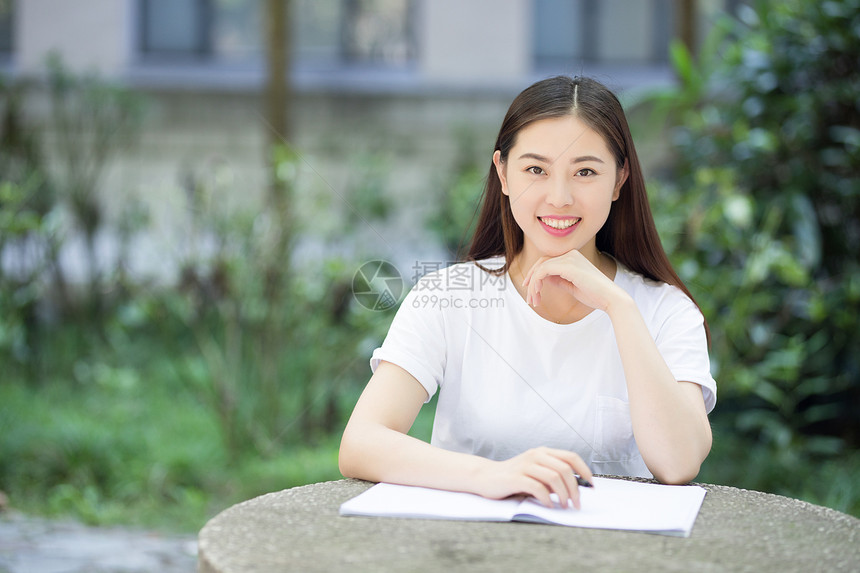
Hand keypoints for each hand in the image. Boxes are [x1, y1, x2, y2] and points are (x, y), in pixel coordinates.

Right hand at [474, 447, 593, 508]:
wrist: (485, 477)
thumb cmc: (514, 477)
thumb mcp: (536, 473)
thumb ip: (552, 476)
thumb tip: (576, 488)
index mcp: (543, 452)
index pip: (571, 457)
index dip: (584, 470)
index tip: (592, 485)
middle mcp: (535, 455)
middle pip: (565, 469)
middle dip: (575, 489)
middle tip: (576, 503)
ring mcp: (525, 465)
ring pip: (554, 477)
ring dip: (563, 495)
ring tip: (563, 505)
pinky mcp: (515, 477)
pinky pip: (538, 488)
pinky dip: (547, 499)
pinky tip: (548, 505)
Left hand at [522, 250, 624, 312]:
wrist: (610, 298)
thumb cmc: (594, 294)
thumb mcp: (571, 285)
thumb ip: (558, 279)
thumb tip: (543, 278)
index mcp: (573, 257)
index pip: (548, 262)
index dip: (535, 275)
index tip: (532, 291)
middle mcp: (570, 254)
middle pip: (541, 262)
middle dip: (531, 279)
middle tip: (529, 298)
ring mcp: (569, 258)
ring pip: (541, 267)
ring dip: (533, 285)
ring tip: (533, 300)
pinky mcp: (567, 265)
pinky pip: (543, 270)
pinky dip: (536, 281)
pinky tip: (537, 293)